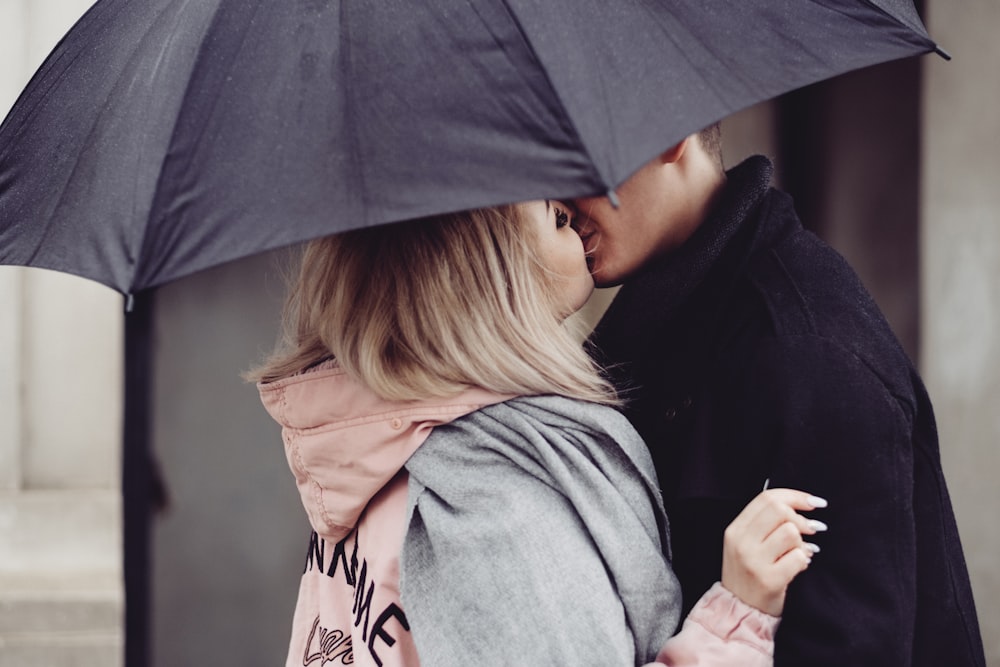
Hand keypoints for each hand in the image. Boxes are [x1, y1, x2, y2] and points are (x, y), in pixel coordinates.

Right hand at [721, 488, 826, 615]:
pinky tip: (798, 566)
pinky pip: (798, 558)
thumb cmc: (748, 573)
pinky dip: (804, 560)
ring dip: (801, 543)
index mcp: (735, 530)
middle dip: (800, 518)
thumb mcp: (745, 543)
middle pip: (779, 510)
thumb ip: (764, 522)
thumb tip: (800, 505)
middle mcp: (741, 543)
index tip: (812, 502)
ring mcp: (753, 561)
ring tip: (798, 552)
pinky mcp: (769, 580)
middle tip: (810, 529)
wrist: (739, 609)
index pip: (766, 498)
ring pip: (790, 532)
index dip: (794, 496)